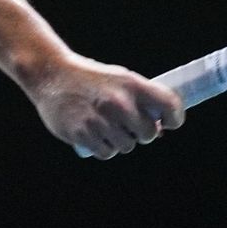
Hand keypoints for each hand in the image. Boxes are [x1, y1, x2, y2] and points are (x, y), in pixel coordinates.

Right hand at [26, 52, 185, 158]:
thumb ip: (139, 100)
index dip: (174, 118)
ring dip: (121, 141)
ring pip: (127, 146)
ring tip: (107, 125)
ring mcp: (101, 120)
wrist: (52, 74)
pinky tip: (95, 133)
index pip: (169, 105)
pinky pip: (106, 153)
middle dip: (141, 132)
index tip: (169, 123)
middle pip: (148, 134)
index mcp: (131, 84)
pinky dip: (104, 148)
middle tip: (128, 124)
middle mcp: (119, 103)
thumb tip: (160, 128)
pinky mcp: (83, 134)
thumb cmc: (91, 79)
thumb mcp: (118, 79)